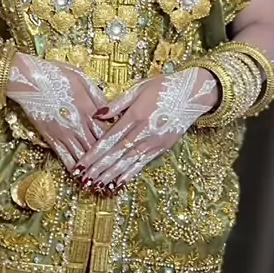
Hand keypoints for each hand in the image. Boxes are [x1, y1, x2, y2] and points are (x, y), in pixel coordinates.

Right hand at [7, 53, 106, 171]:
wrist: (30, 79)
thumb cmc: (57, 74)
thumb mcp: (82, 78)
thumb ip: (97, 96)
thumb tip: (109, 110)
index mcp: (88, 108)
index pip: (107, 130)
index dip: (116, 142)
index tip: (123, 150)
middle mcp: (79, 123)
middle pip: (97, 146)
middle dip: (107, 160)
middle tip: (117, 173)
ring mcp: (65, 132)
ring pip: (83, 155)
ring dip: (92, 169)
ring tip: (101, 181)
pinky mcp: (51, 137)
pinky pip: (64, 156)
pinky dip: (73, 167)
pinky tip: (79, 175)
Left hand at [74, 68, 216, 191]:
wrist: (192, 93)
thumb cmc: (163, 86)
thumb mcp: (138, 88)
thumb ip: (118, 103)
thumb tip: (98, 114)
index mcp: (136, 115)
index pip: (110, 139)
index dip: (94, 153)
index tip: (81, 164)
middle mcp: (144, 131)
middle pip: (117, 154)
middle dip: (99, 168)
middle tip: (84, 181)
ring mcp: (154, 141)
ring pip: (129, 161)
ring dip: (111, 175)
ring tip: (97, 186)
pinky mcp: (162, 147)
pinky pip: (143, 163)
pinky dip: (130, 174)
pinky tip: (119, 183)